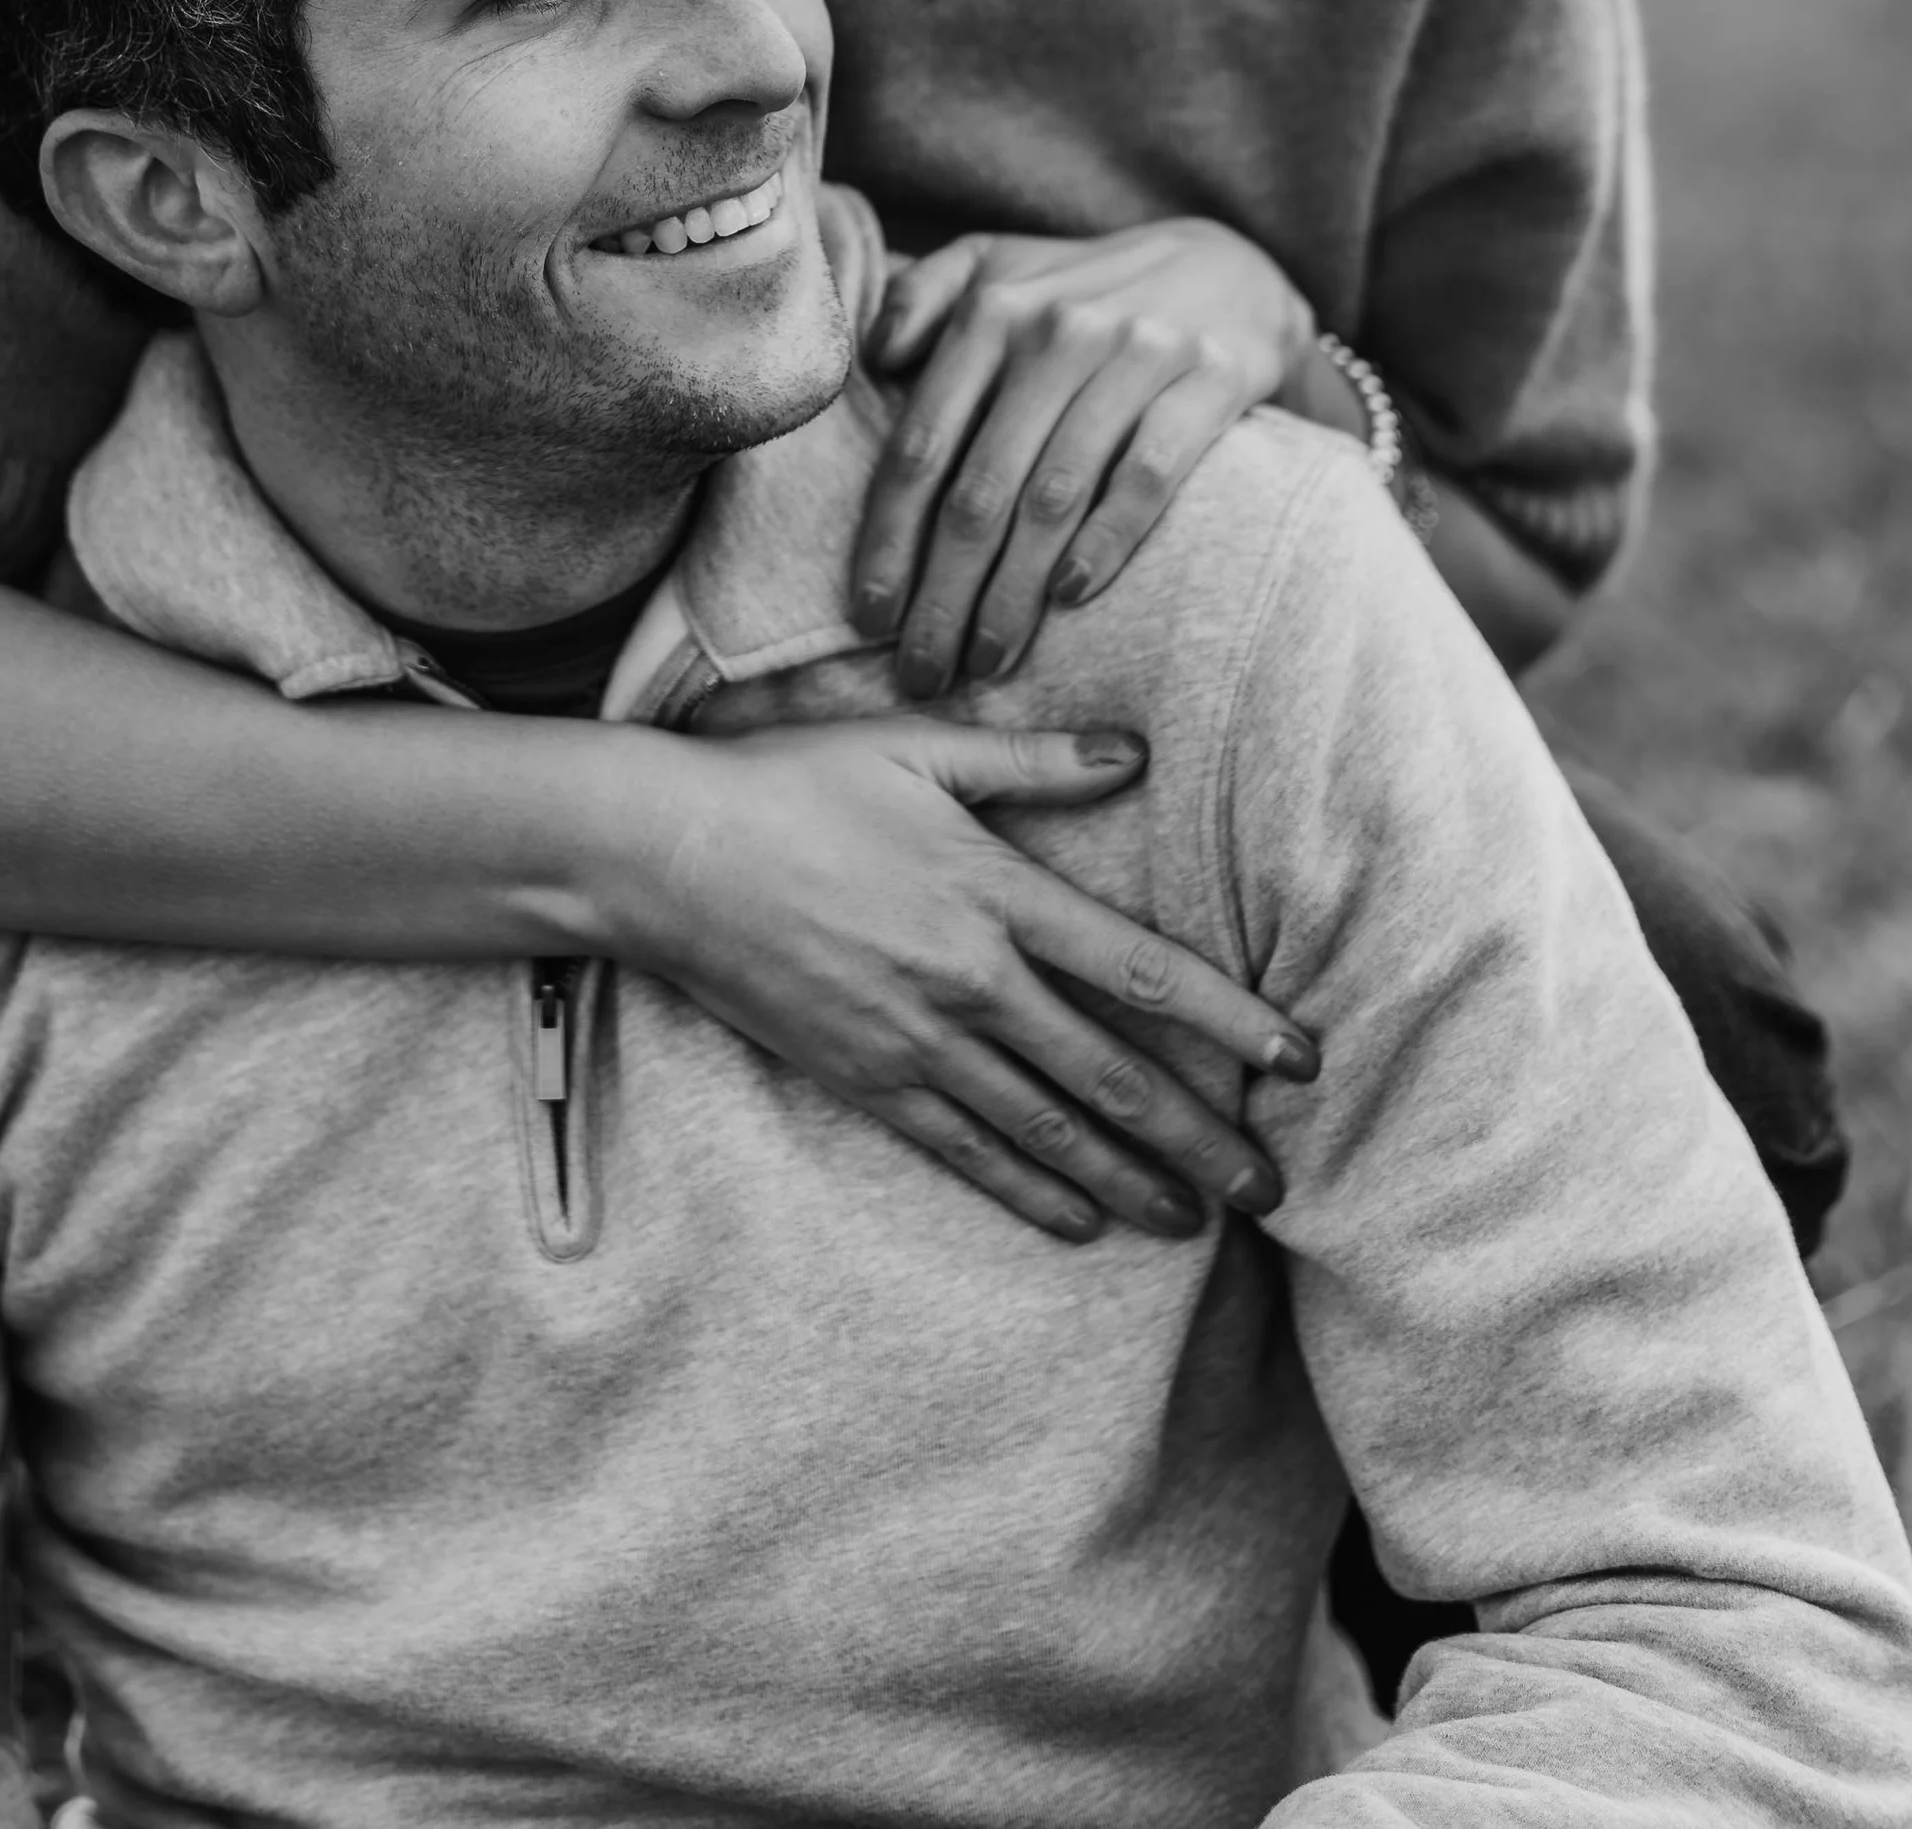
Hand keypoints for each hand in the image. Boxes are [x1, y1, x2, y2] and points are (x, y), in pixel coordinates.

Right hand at [608, 711, 1314, 1241]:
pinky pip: (966, 1151)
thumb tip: (1134, 753)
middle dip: (1199, 1138)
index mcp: (994, 891)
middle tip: (1271, 1191)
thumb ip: (1032, 759)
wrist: (669, 856)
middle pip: (1109, 1075)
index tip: (1300, 1061)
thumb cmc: (794, 782)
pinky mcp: (867, 1079)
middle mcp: (970, 980)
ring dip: (1131, 1181)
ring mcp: (916, 1040)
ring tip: (1195, 1223)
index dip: (1229, 1019)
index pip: (1139, 968)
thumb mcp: (915, 745)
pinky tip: (1079, 1222)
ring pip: (1048, 1131)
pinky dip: (1029, 1192)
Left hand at [852, 223, 1315, 697]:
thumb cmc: (1084, 288)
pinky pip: (1148, 473)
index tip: (867, 616)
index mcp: (992, 310)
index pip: (922, 446)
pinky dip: (1106, 540)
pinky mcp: (1209, 377)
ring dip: (1013, 592)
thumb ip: (922, 298)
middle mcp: (1056, 331)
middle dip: (943, 593)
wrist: (1230, 268)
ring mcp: (1135, 353)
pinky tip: (1070, 596)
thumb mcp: (994, 264)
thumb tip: (876, 359)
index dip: (888, 539)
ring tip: (986, 659)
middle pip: (981, 489)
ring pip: (1055, 496)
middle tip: (921, 670)